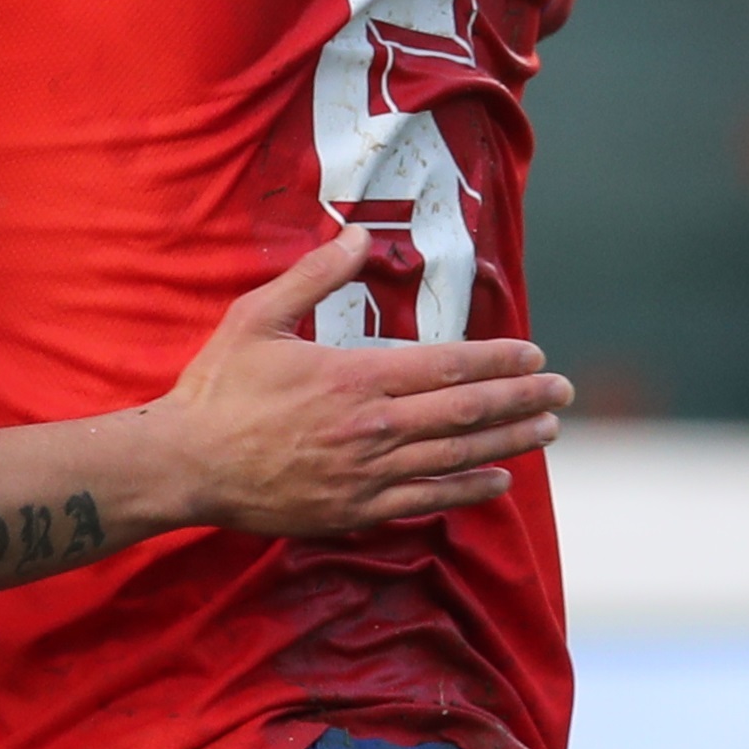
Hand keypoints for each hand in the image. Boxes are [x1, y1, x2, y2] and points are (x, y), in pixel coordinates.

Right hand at [161, 233, 568, 535]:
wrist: (185, 465)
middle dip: (523, 399)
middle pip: (467, 412)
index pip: (448, 365)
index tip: (533, 353)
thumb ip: (314, 276)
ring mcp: (367, 474)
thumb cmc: (217, 388)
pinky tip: (498, 480)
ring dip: (510, 442)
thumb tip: (358, 237)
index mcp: (354, 376)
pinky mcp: (356, 510)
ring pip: (457, 457)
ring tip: (548, 430)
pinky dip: (468, 490)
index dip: (499, 359)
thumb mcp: (257, 316)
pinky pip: (427, 501)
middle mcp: (372, 427)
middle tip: (564, 390)